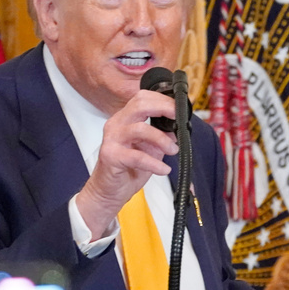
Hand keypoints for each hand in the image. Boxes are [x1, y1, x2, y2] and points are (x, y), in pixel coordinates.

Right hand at [76, 89, 178, 237]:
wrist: (109, 191)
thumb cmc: (128, 169)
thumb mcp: (149, 149)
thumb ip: (161, 136)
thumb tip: (178, 130)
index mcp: (125, 119)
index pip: (142, 98)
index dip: (163, 100)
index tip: (180, 109)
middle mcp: (116, 124)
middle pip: (140, 105)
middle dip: (164, 109)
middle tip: (179, 121)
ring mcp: (112, 139)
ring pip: (140, 129)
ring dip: (162, 139)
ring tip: (173, 150)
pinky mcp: (111, 156)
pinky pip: (137, 157)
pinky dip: (154, 163)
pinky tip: (163, 169)